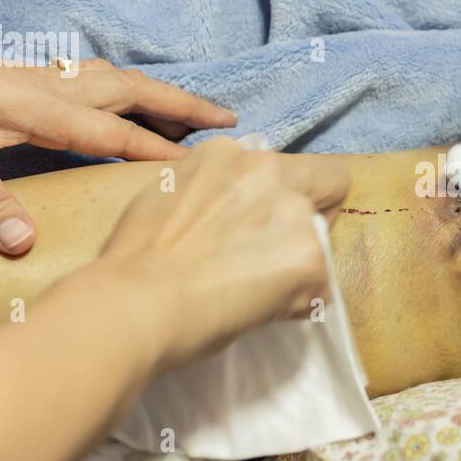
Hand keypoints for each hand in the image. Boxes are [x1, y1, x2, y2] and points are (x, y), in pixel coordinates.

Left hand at [0, 0, 234, 254]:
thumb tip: (26, 246)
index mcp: (39, 104)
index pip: (116, 132)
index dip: (160, 151)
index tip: (205, 168)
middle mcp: (48, 85)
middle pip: (132, 90)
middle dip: (183, 105)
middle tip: (230, 118)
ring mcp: (36, 77)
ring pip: (114, 80)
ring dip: (156, 93)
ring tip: (190, 112)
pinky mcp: (20, 77)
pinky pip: (90, 80)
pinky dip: (122, 87)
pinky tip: (119, 101)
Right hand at [102, 138, 350, 367]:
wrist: (137, 302)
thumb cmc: (135, 261)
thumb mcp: (172, 195)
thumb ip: (216, 192)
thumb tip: (234, 213)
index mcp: (230, 153)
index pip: (288, 161)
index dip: (292, 193)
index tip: (272, 222)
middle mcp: (268, 170)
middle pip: (326, 182)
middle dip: (313, 215)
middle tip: (275, 254)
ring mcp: (294, 211)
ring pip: (322, 237)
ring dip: (298, 261)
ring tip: (252, 288)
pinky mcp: (310, 256)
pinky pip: (319, 283)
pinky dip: (297, 300)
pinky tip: (257, 308)